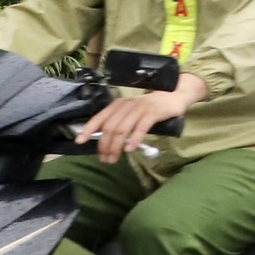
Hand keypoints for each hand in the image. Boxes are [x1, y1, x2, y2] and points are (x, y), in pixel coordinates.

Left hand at [75, 75, 206, 163]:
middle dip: (104, 145)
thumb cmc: (150, 108)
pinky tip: (130, 149)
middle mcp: (126, 105)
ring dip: (116, 147)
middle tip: (105, 159)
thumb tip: (105, 141)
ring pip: (122, 129)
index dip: (88, 129)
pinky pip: (141, 127)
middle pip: (110, 128)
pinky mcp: (153, 113)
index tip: (80, 141)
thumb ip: (120, 122)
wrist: (174, 95)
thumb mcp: (132, 112)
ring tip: (114, 159)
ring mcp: (140, 108)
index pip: (99, 118)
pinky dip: (134, 139)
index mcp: (118, 105)